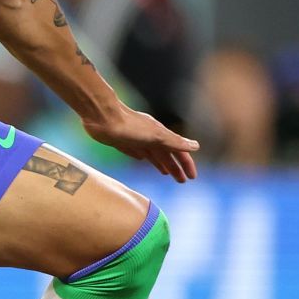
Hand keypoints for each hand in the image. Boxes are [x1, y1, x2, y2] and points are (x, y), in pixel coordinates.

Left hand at [82, 105, 200, 182]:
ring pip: (153, 154)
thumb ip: (175, 142)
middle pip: (166, 154)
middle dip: (175, 167)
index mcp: (161, 135)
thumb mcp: (156, 136)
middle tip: (181, 181)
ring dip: (161, 163)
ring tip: (166, 174)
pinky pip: (136, 151)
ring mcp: (136, 139)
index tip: (192, 177)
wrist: (102, 116)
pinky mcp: (122, 141)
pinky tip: (142, 159)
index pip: (179, 151)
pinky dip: (143, 156)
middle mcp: (150, 136)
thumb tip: (196, 146)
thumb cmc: (129, 126)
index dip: (186, 164)